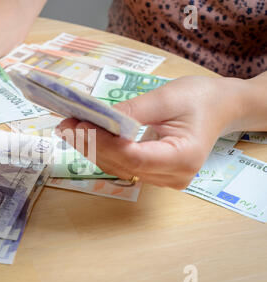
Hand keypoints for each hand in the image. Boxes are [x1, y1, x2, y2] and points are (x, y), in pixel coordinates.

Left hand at [56, 76, 248, 188]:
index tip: (80, 125)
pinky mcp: (155, 173)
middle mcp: (173, 176)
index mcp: (183, 157)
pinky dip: (103, 150)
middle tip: (66, 124)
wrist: (220, 108)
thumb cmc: (200, 98)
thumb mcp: (167, 97)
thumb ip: (133, 110)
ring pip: (118, 168)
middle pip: (122, 165)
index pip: (134, 157)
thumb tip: (100, 119)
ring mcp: (163, 178)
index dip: (104, 143)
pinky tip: (86, 137)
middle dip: (91, 144)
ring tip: (69, 128)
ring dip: (92, 148)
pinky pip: (123, 165)